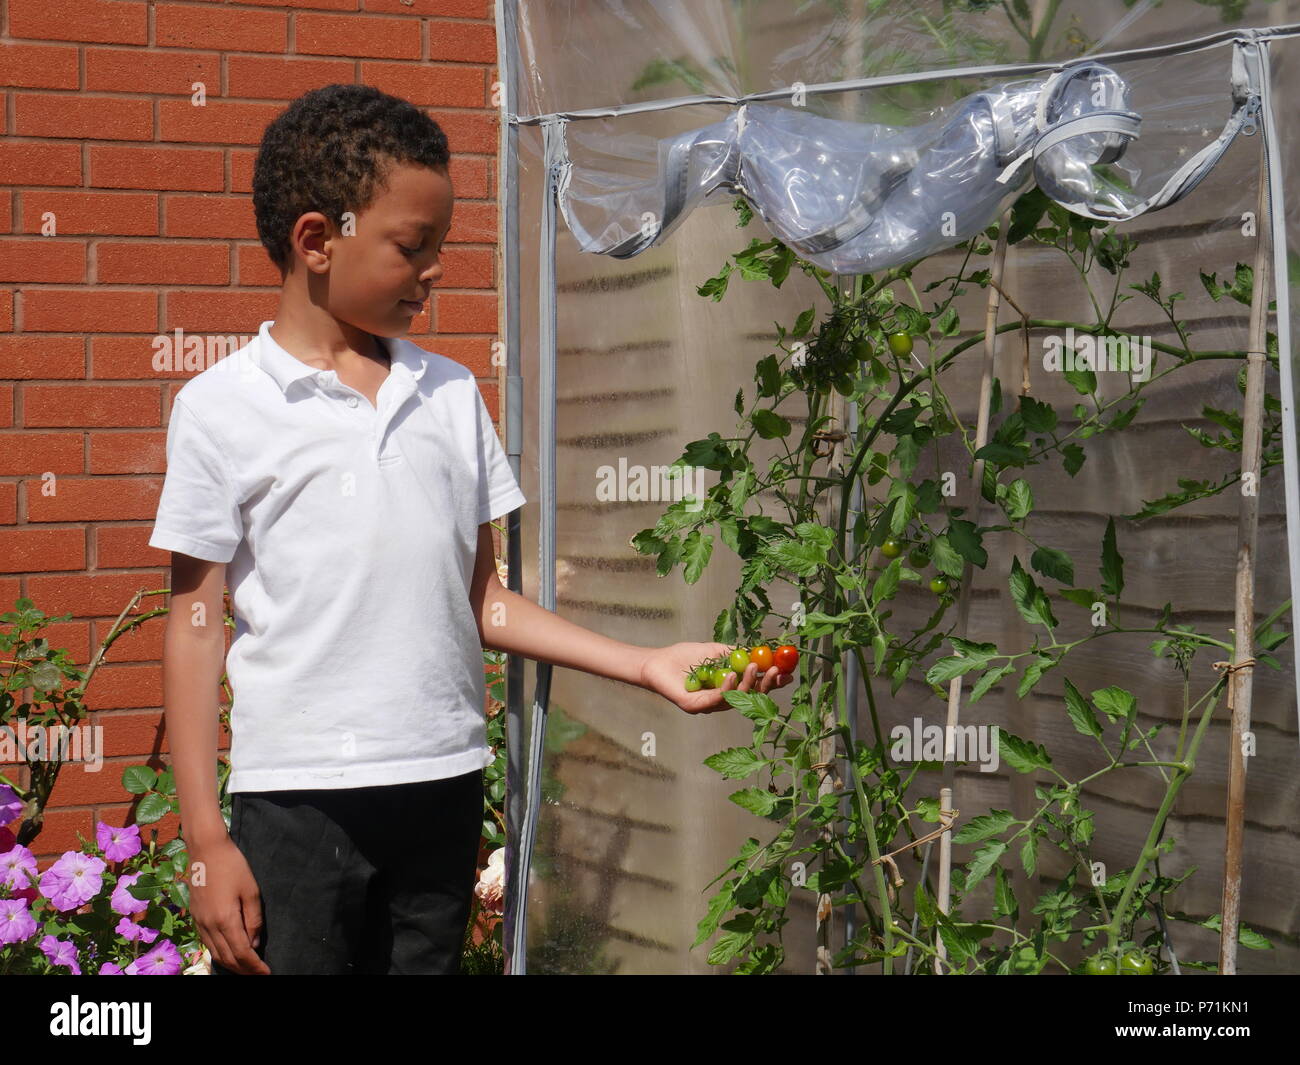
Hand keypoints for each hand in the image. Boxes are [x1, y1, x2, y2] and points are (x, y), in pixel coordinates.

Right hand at [188, 837, 270, 974]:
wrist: (206, 850)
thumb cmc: (233, 866)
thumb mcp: (251, 891)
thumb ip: (253, 920)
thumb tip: (254, 945)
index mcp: (225, 920)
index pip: (242, 953)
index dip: (255, 967)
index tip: (267, 973)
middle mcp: (209, 926)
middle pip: (227, 958)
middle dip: (244, 970)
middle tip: (259, 974)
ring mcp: (200, 923)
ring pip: (215, 954)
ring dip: (231, 965)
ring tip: (247, 969)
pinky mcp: (195, 918)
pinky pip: (207, 944)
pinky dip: (220, 954)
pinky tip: (229, 954)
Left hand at [638, 642, 793, 713]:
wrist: (655, 662)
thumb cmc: (684, 657)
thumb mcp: (715, 651)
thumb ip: (736, 654)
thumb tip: (762, 651)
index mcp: (728, 688)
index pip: (755, 688)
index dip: (772, 681)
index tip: (788, 672)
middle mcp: (721, 700)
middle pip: (750, 697)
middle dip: (766, 684)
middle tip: (777, 671)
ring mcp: (708, 706)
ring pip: (735, 699)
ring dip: (748, 683)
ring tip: (755, 666)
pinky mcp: (693, 706)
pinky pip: (714, 700)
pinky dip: (725, 688)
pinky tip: (731, 675)